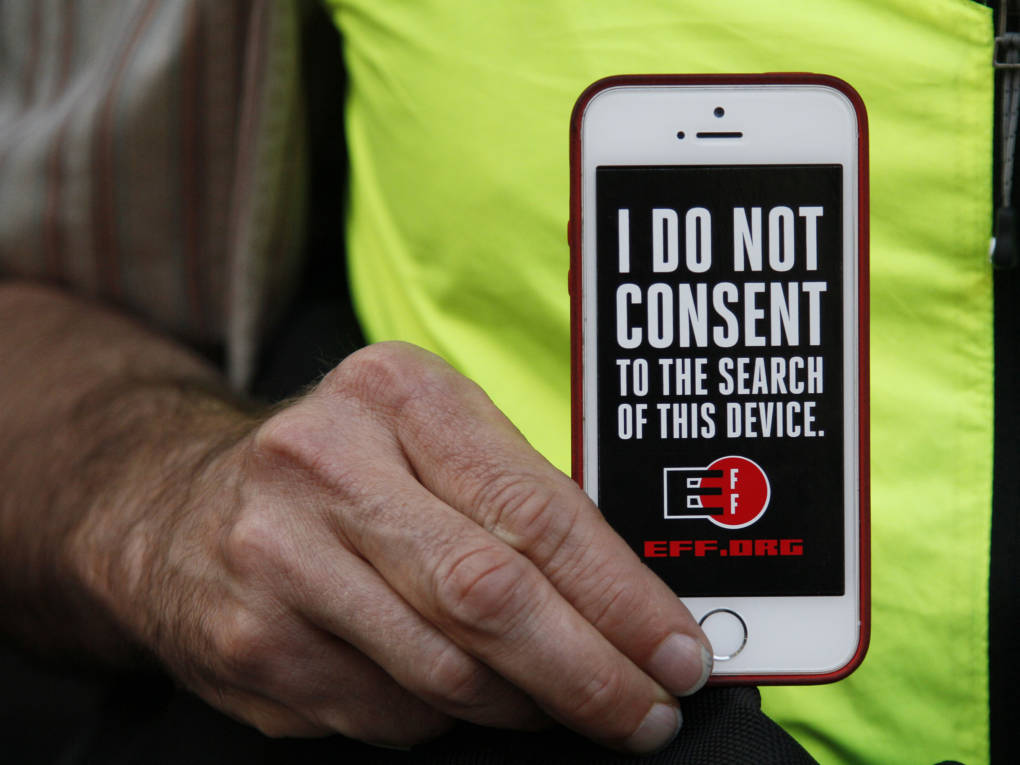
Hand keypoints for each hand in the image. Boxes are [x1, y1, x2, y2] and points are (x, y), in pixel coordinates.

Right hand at [79, 342, 711, 751]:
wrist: (171, 505)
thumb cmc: (338, 468)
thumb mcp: (424, 438)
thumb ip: (514, 498)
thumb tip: (627, 603)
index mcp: (397, 394)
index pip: (535, 510)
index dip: (620, 597)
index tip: (676, 652)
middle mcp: (327, 464)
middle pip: (489, 597)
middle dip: (589, 674)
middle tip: (647, 712)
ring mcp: (277, 557)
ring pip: (443, 673)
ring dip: (523, 706)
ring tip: (560, 705)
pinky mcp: (249, 641)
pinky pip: (385, 715)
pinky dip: (441, 719)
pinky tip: (454, 696)